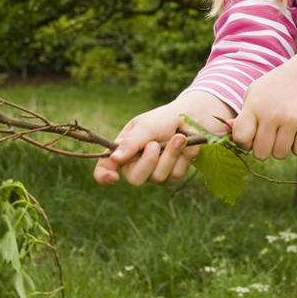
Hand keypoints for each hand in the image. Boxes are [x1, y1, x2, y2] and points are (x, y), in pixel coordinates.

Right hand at [94, 92, 232, 186]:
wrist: (192, 118)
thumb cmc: (164, 119)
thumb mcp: (146, 126)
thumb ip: (131, 142)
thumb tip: (114, 158)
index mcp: (123, 150)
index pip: (106, 168)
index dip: (104, 176)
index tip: (113, 177)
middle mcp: (136, 164)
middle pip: (135, 178)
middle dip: (148, 161)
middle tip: (154, 144)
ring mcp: (154, 173)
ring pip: (158, 177)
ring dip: (170, 154)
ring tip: (178, 137)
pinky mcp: (172, 177)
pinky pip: (175, 176)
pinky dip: (182, 158)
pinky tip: (185, 146)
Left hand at [231, 64, 296, 160]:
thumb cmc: (275, 88)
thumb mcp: (254, 94)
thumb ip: (242, 116)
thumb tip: (229, 130)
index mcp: (254, 106)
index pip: (241, 137)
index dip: (244, 143)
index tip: (252, 137)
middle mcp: (272, 113)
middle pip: (261, 153)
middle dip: (264, 149)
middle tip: (270, 136)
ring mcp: (292, 120)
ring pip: (280, 154)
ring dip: (281, 147)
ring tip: (284, 131)